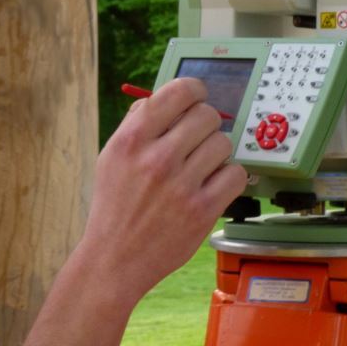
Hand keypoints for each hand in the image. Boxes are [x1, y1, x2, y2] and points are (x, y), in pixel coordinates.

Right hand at [78, 76, 246, 305]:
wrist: (115, 257)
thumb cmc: (115, 204)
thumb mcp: (111, 156)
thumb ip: (137, 124)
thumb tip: (168, 96)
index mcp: (131, 139)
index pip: (178, 92)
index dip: (194, 89)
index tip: (196, 97)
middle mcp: (156, 158)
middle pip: (206, 115)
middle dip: (205, 123)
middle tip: (197, 137)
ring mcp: (181, 185)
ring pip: (223, 143)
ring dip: (216, 151)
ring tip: (201, 165)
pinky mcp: (202, 210)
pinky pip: (235, 174)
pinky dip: (227, 177)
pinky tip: (211, 184)